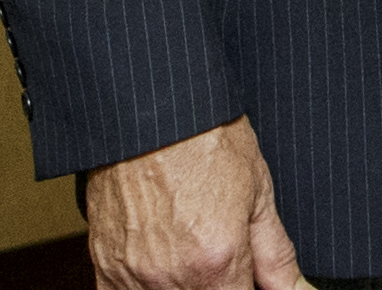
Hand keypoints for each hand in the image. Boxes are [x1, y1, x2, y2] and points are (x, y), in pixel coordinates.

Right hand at [83, 117, 306, 289]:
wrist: (149, 110)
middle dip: (219, 285)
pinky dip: (148, 287)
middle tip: (222, 255)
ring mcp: (134, 276)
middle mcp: (173, 277)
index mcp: (217, 262)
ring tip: (193, 249)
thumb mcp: (257, 192)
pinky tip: (164, 262)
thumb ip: (276, 256)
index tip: (248, 276)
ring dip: (187, 286)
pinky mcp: (105, 268)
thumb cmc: (203, 138)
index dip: (248, 288)